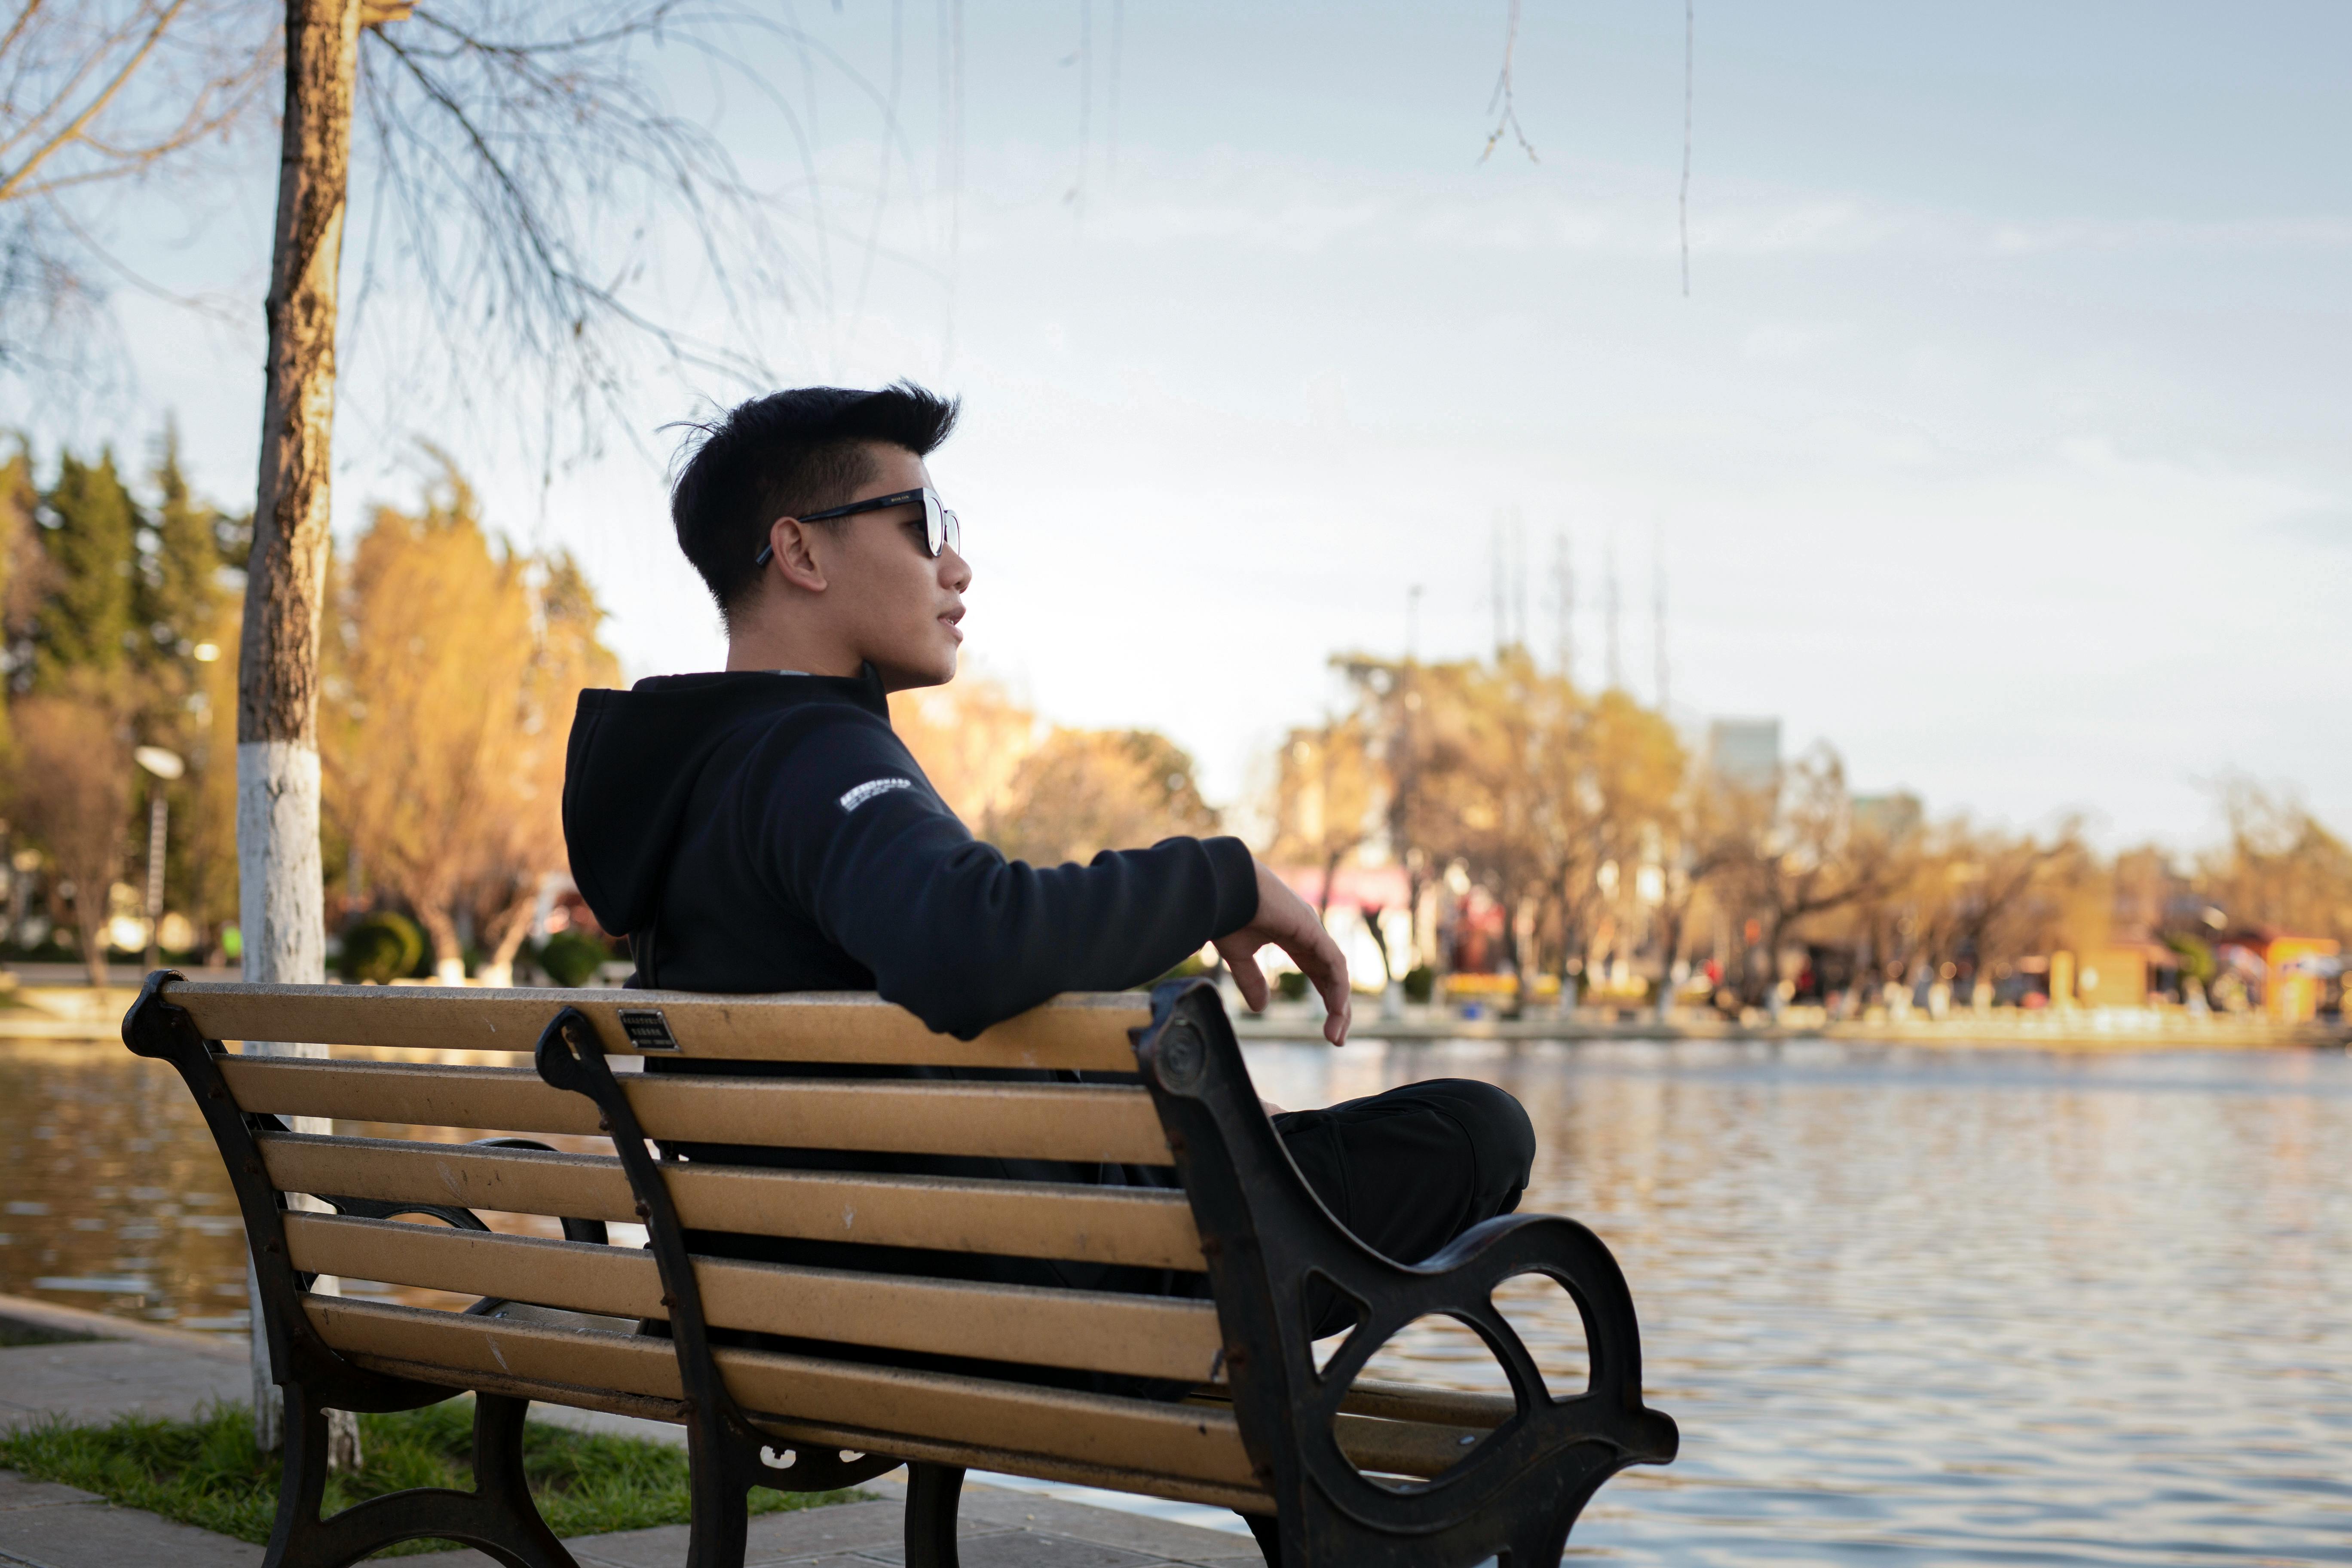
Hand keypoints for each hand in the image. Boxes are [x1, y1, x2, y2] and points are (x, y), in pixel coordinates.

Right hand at [1214, 858, 1350, 1045]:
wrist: (1220, 886)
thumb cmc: (1225, 912)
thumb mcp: (1239, 955)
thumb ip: (1252, 979)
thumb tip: (1262, 1008)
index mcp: (1293, 934)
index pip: (1319, 970)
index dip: (1325, 997)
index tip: (1328, 1027)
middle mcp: (1308, 931)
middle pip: (1331, 975)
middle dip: (1337, 1007)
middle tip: (1336, 1038)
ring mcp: (1311, 928)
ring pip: (1337, 972)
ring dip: (1340, 1005)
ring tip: (1335, 1035)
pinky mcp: (1311, 929)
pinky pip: (1334, 963)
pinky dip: (1337, 989)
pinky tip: (1336, 1010)